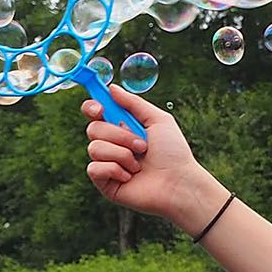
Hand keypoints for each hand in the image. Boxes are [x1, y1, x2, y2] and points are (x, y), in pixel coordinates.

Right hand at [80, 86, 220, 229]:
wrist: (179, 183)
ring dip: (121, 154)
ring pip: (94, 148)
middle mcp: (112, 145)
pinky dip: (114, 170)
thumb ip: (134, 103)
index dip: (92, 107)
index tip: (100, 109)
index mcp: (122, 128)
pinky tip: (130, 177)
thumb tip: (111, 88)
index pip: (94, 113)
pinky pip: (94, 168)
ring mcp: (107, 165)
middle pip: (92, 128)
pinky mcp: (105, 184)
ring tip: (140, 164)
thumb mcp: (158, 120)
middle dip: (119, 135)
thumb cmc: (174, 153)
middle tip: (142, 146)